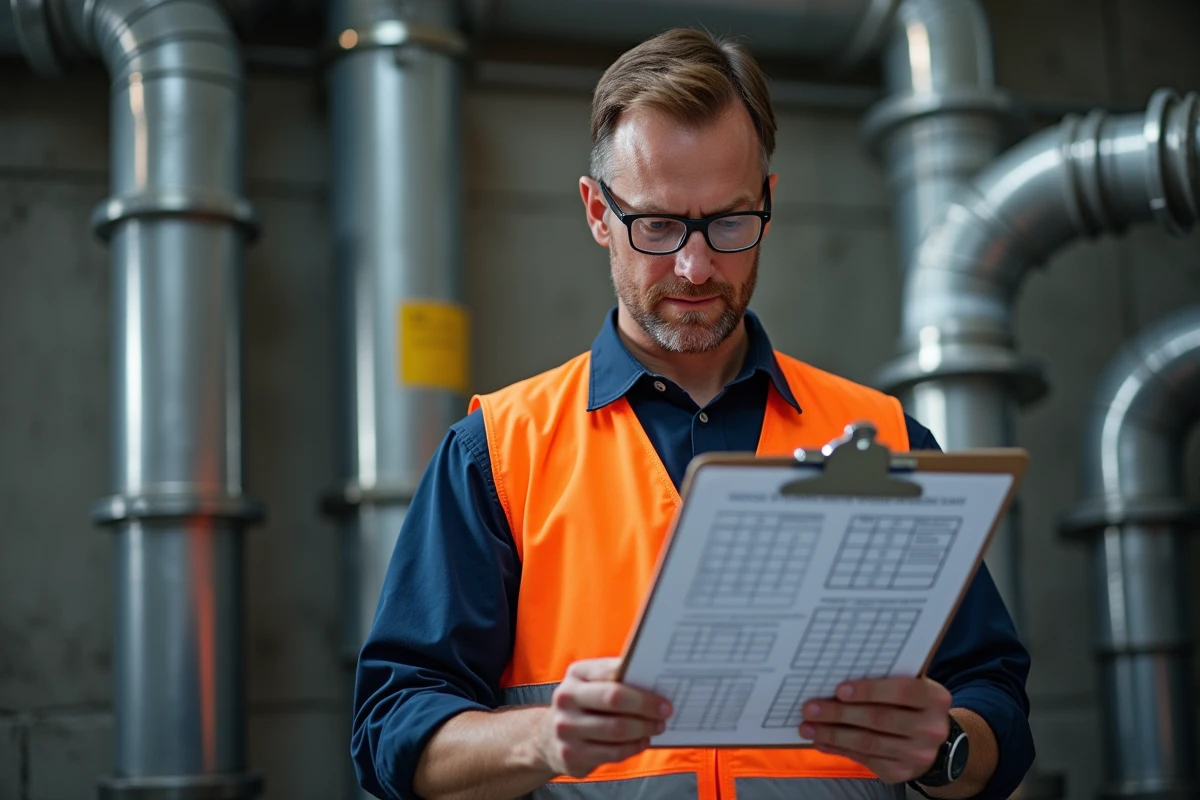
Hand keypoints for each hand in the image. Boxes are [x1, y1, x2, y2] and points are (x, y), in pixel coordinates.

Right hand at [535, 657, 672, 778]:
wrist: (548, 737)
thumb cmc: (584, 705)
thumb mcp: (592, 684)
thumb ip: (617, 680)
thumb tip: (656, 682)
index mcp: (576, 674)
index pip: (612, 672)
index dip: (641, 686)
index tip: (663, 698)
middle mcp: (566, 698)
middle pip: (614, 699)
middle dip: (645, 707)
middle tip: (665, 713)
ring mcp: (566, 728)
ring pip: (616, 730)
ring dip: (643, 730)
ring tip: (657, 727)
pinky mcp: (570, 754)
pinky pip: (612, 752)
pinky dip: (633, 748)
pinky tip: (641, 742)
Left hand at [798, 677, 951, 783]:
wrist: (932, 739)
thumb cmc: (909, 704)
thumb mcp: (908, 686)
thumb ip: (883, 681)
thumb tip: (835, 682)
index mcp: (935, 698)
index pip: (902, 691)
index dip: (869, 690)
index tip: (839, 689)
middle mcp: (931, 728)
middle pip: (879, 719)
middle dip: (840, 714)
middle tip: (810, 708)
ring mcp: (918, 755)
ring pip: (868, 743)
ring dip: (833, 735)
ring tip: (808, 727)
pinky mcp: (902, 772)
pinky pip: (865, 760)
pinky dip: (839, 749)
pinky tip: (821, 741)